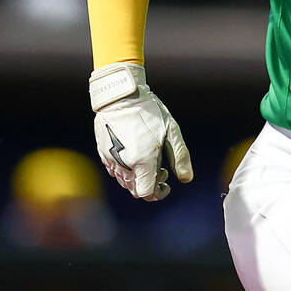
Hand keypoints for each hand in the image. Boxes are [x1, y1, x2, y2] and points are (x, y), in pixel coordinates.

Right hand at [90, 62, 192, 200]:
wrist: (121, 96)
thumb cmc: (149, 111)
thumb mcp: (171, 131)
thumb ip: (180, 157)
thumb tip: (186, 179)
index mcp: (142, 161)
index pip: (147, 193)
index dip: (158, 193)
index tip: (166, 184)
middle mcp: (124, 165)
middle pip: (135, 190)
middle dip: (150, 185)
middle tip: (161, 170)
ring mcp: (111, 160)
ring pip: (124, 182)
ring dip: (138, 179)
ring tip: (149, 161)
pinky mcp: (103, 153)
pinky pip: (114, 171)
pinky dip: (125, 171)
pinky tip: (134, 156)